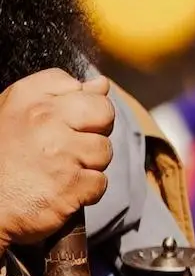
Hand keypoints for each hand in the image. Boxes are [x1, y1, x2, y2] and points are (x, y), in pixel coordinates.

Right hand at [0, 71, 114, 249]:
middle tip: (68, 148)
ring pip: (104, 150)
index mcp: (29, 98)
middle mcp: (46, 119)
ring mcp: (61, 152)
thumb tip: (100, 84)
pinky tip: (62, 190)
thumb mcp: (16, 115)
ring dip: (89, 164)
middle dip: (94, 131)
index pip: (81, 86)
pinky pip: (100, 182)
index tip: (63, 122)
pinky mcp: (72, 184)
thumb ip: (59, 96)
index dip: (81, 106)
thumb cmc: (1, 160)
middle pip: (103, 112)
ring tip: (58, 171)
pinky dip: (86, 191)